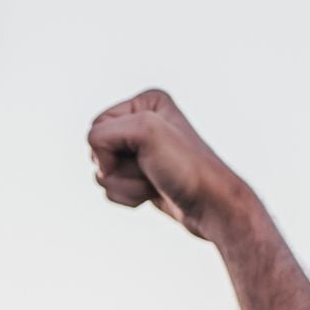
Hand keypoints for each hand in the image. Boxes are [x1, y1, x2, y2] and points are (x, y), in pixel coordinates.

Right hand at [88, 90, 252, 240]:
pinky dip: (128, 196)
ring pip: (102, 173)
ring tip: (153, 183)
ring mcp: (141, 151)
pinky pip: (112, 188)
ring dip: (124, 186)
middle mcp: (143, 122)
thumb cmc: (186, 168)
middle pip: (97, 151)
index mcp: (146, 102)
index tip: (142, 155)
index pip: (97, 126)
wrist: (212, 206)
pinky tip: (152, 193)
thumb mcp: (145, 132)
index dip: (110, 148)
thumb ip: (104, 134)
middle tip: (150, 170)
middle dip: (118, 169)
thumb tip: (98, 164)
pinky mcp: (141, 175)